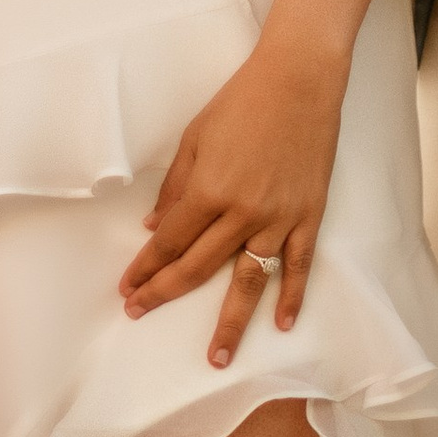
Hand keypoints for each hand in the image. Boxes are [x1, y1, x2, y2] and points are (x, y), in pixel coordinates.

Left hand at [120, 35, 346, 364]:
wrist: (299, 79)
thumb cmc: (243, 101)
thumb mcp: (196, 137)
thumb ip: (175, 186)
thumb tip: (156, 228)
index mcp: (208, 190)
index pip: (170, 243)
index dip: (145, 268)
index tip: (128, 289)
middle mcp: (241, 212)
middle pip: (198, 267)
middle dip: (165, 293)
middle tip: (142, 316)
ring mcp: (278, 218)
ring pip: (249, 281)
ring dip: (230, 322)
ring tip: (217, 356)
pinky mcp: (309, 216)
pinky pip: (298, 265)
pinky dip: (292, 297)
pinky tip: (281, 323)